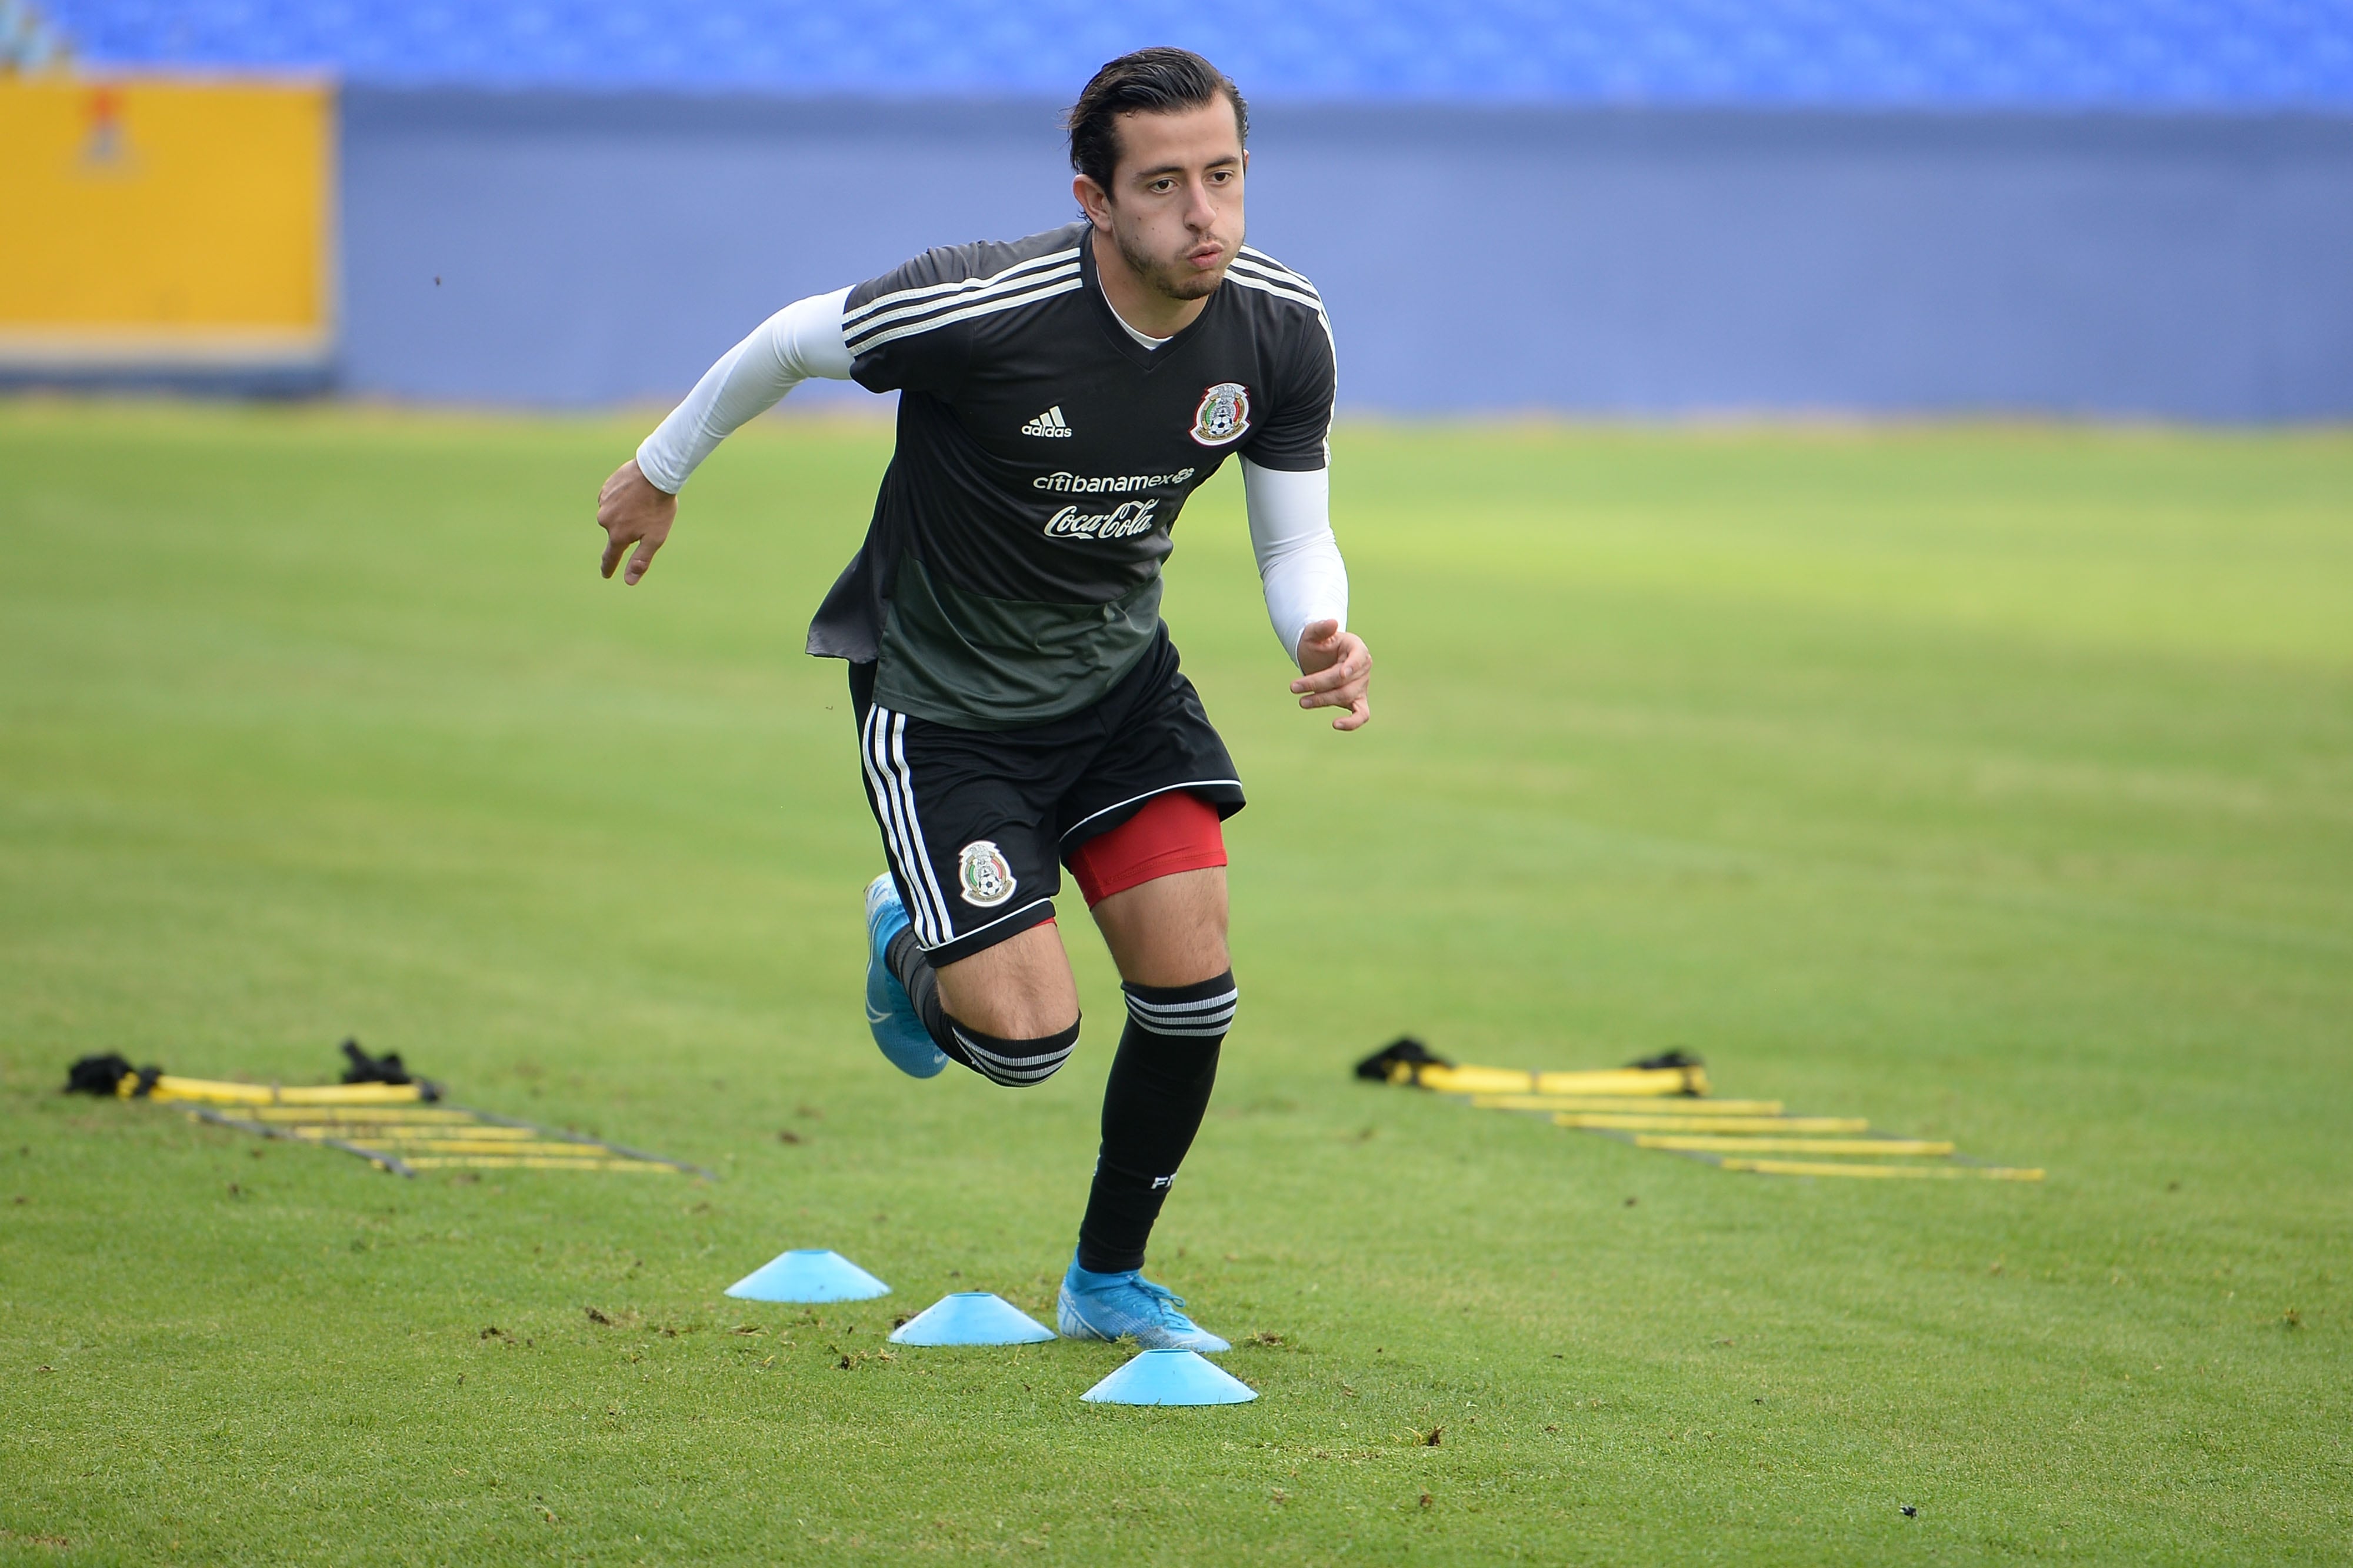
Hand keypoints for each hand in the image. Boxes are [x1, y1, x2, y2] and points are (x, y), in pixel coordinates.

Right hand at [596, 459, 676, 583]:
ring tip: (642, 502)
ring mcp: (603, 503)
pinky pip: (612, 500)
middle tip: (647, 516)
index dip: (609, 567)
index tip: (606, 574)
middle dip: (629, 529)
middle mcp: (605, 520)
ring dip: (626, 513)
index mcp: (617, 535)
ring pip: (614, 515)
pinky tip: (635, 492)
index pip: (610, 557)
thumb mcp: (655, 538)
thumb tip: (629, 581)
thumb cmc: (658, 507)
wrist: (655, 473)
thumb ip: (640, 561)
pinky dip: (622, 499)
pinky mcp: (605, 489)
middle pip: (616, 532)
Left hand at [1291, 619, 1371, 730]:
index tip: (1340, 674)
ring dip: (1323, 700)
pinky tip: (1336, 725)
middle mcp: (1363, 668)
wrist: (1318, 658)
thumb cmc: (1318, 644)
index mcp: (1357, 648)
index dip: (1351, 666)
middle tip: (1293, 687)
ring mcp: (1361, 686)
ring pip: (1346, 696)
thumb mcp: (1313, 633)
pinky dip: (1352, 722)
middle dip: (1318, 684)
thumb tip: (1332, 622)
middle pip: (1344, 681)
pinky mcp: (1357, 701)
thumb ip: (1321, 628)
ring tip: (1302, 702)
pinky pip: (1361, 714)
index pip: (1359, 657)